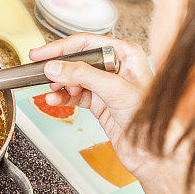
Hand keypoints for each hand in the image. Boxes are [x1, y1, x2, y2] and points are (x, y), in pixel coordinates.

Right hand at [30, 34, 155, 178]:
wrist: (152, 151)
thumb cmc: (149, 117)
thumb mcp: (114, 89)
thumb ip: (82, 75)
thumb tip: (56, 67)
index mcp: (125, 54)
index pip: (87, 43)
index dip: (62, 47)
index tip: (42, 54)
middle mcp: (116, 67)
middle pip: (78, 60)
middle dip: (60, 68)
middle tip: (42, 71)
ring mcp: (107, 85)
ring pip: (74, 78)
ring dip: (60, 84)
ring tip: (53, 90)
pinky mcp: (100, 102)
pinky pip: (76, 95)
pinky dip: (64, 98)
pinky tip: (55, 99)